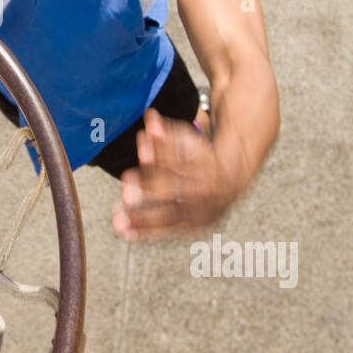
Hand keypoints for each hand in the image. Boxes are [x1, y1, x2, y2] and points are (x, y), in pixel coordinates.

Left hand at [112, 108, 230, 241]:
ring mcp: (203, 210)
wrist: (233, 175)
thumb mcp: (184, 140)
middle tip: (125, 196)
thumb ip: (164, 132)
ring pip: (171, 216)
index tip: (129, 172)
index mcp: (205, 165)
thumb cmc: (201, 155)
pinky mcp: (198, 225)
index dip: (155, 164)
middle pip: (174, 191)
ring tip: (119, 224)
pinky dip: (149, 232)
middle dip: (148, 193)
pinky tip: (128, 234)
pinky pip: (171, 230)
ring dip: (143, 220)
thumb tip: (149, 117)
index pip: (177, 165)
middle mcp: (205, 190)